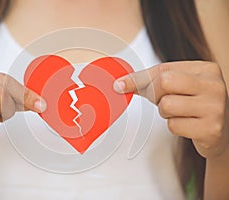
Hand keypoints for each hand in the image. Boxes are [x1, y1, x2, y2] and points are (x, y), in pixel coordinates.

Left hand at [114, 61, 228, 158]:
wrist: (221, 132)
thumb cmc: (195, 105)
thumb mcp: (177, 86)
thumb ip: (149, 81)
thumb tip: (120, 84)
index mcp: (206, 69)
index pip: (163, 69)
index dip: (139, 79)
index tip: (121, 85)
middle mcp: (214, 85)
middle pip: (164, 82)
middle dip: (155, 95)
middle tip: (164, 101)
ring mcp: (214, 107)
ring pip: (166, 106)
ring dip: (165, 113)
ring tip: (179, 113)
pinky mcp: (211, 129)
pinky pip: (174, 126)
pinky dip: (174, 127)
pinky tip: (187, 124)